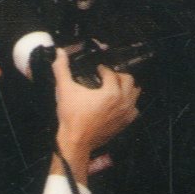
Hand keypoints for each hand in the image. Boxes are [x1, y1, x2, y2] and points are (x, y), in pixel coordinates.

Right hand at [51, 48, 139, 179]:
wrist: (76, 141)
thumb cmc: (71, 115)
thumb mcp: (65, 89)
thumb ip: (62, 68)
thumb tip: (60, 52)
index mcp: (111, 93)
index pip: (112, 74)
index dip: (103, 69)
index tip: (97, 70)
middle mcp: (123, 103)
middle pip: (129, 81)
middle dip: (118, 75)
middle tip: (108, 76)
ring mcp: (126, 114)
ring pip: (134, 95)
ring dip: (127, 88)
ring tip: (115, 87)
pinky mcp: (125, 124)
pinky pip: (134, 109)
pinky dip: (129, 103)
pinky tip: (118, 103)